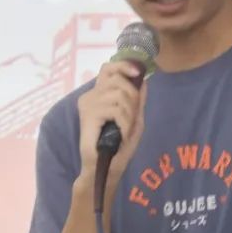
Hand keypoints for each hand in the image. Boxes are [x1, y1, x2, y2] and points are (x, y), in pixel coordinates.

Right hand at [78, 61, 147, 180]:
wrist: (108, 166)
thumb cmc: (120, 146)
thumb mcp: (134, 119)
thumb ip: (138, 100)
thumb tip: (143, 80)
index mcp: (99, 94)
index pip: (108, 68)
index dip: (123, 65)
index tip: (137, 72)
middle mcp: (91, 96)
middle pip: (118, 80)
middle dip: (132, 98)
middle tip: (130, 118)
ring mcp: (88, 104)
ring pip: (119, 95)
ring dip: (129, 114)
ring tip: (124, 129)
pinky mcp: (89, 115)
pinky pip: (116, 109)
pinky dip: (124, 122)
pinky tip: (120, 134)